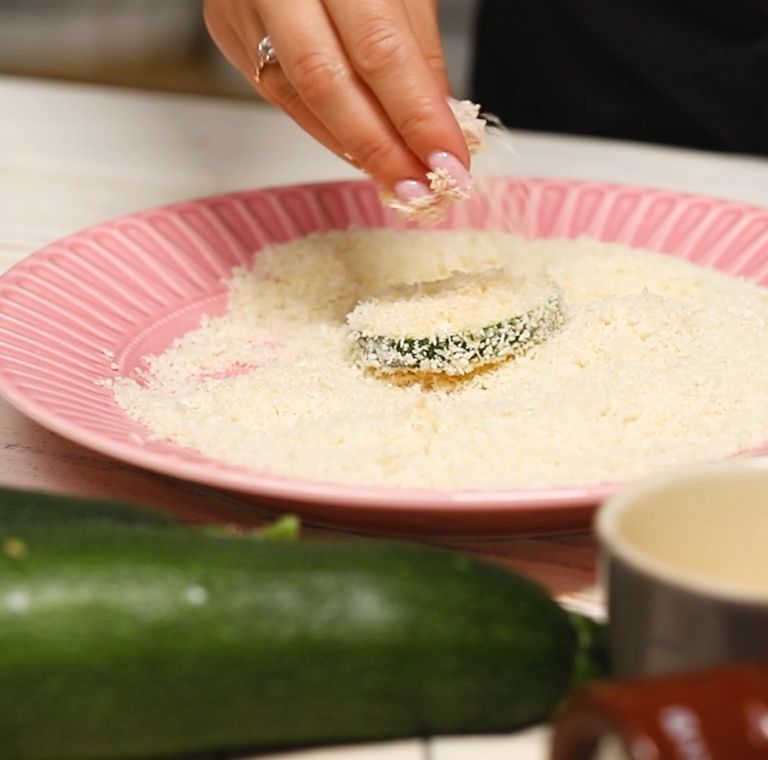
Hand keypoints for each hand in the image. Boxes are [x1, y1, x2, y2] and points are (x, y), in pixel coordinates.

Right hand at [203, 0, 471, 203]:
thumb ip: (417, 49)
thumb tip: (439, 125)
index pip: (378, 49)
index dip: (416, 115)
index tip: (449, 162)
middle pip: (326, 84)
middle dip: (381, 148)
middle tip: (420, 189)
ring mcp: (241, 7)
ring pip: (299, 99)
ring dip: (355, 149)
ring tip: (399, 179)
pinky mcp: (230, 33)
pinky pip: (282, 96)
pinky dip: (328, 129)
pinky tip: (360, 150)